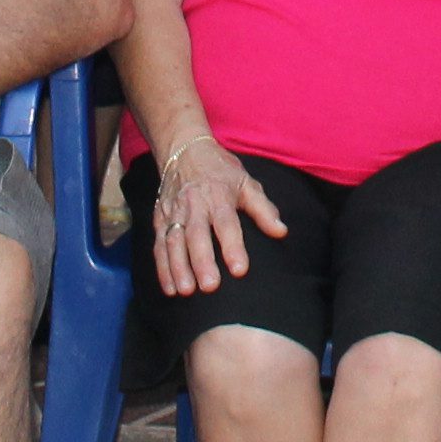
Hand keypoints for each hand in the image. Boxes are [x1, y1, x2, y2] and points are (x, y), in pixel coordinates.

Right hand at [147, 139, 282, 297]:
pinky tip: (169, 288)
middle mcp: (194, 205)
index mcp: (218, 196)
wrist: (184, 150)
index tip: (240, 270)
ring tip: (187, 291)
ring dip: (178, 268)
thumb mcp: (246, 183)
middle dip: (202, 261)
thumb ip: (264, 209)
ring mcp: (174, 212)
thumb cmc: (221, 171)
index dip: (233, 247)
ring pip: (174, 242)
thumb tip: (282, 232)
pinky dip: (162, 268)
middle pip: (197, 235)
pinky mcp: (159, 219)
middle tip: (210, 287)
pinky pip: (159, 245)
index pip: (226, 223)